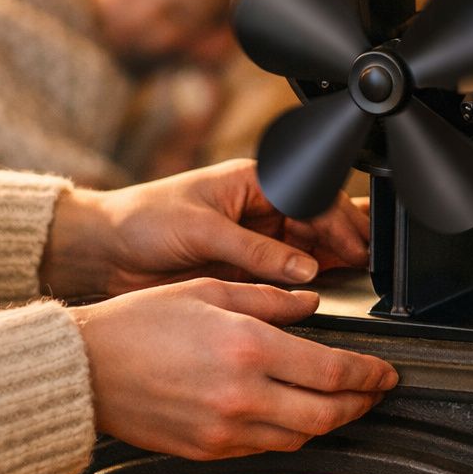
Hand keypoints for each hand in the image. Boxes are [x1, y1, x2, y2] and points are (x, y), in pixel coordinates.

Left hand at [40, 158, 368, 298]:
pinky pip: (286, 276)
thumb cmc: (141, 222)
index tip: (358, 245)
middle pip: (317, 222)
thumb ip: (257, 250)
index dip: (338, 220)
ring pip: (308, 249)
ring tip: (358, 277)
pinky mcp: (244, 270)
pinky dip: (306, 284)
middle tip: (370, 263)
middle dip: (345, 240)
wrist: (102, 253)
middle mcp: (259, 209)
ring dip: (332, 262)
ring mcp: (254, 241)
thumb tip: (304, 268)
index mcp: (253, 181)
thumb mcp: (202, 231)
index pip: (311, 195)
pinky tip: (324, 292)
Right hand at [71, 279, 396, 459]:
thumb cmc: (137, 324)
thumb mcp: (208, 291)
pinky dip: (290, 435)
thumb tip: (311, 304)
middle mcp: (244, 396)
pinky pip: (266, 449)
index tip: (386, 372)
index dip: (371, 375)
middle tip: (375, 392)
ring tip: (341, 404)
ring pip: (302, 438)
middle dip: (362, 404)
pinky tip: (294, 416)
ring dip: (329, 423)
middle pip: (328, 415)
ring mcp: (226, 430)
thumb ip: (269, 299)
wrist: (82, 371)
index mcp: (250, 349)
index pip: (334, 371)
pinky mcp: (208, 451)